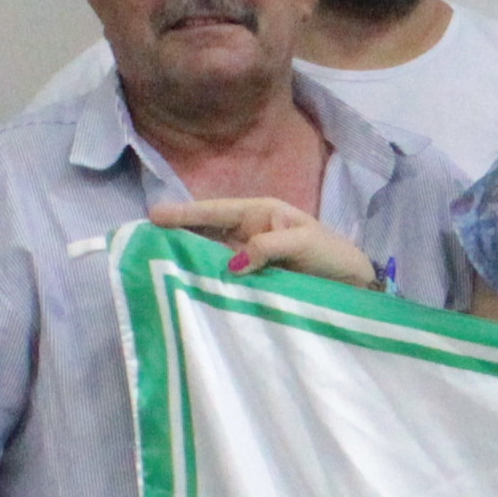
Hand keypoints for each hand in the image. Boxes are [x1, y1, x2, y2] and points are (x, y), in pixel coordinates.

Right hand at [161, 197, 378, 290]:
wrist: (355, 285)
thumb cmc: (332, 255)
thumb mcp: (304, 242)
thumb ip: (268, 248)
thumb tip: (232, 265)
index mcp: (261, 213)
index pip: (216, 211)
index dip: (186, 213)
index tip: (155, 215)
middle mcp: (248, 233)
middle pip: (204, 232)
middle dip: (175, 234)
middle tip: (142, 241)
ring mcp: (247, 259)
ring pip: (209, 255)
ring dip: (186, 259)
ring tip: (155, 263)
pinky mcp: (252, 282)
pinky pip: (223, 278)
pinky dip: (205, 280)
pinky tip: (186, 285)